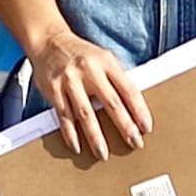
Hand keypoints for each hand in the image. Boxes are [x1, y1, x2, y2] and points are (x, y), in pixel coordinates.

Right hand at [27, 27, 149, 160]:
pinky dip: (70, 133)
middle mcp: (89, 70)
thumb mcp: (103, 59)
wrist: (49, 41)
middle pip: (111, 102)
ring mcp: (70, 80)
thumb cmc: (81, 54)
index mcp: (107, 62)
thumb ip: (116, 80)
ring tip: (103, 153)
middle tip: (134, 143)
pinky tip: (77, 146)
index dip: (139, 110)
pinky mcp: (53, 89)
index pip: (128, 89)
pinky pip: (64, 116)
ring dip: (95, 136)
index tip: (146, 128)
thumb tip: (134, 108)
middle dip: (124, 125)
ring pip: (85, 113)